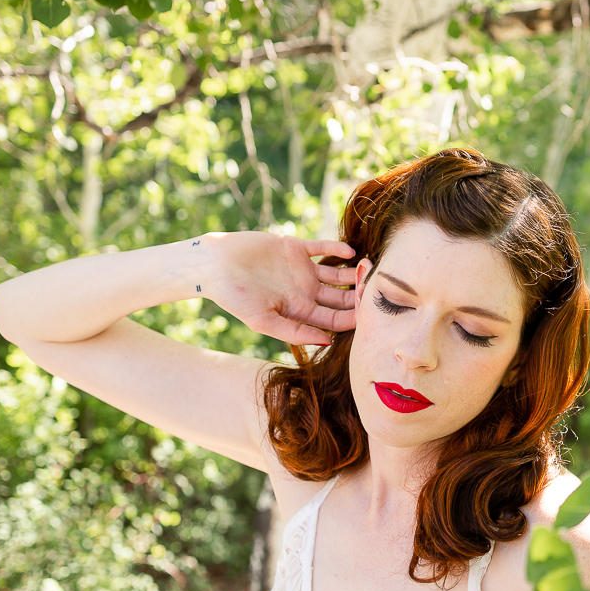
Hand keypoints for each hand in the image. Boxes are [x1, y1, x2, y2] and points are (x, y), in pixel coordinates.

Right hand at [202, 232, 358, 345]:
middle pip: (342, 297)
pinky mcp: (295, 248)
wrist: (212, 265)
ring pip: (337, 273)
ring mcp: (302, 269)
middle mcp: (305, 291)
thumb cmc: (233, 298)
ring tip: (369, 268)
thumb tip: (328, 343)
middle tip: (377, 290)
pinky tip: (349, 252)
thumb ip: (295, 332)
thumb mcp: (263, 320)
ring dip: (354, 272)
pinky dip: (337, 248)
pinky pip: (323, 247)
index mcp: (300, 311)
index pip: (335, 319)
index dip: (353, 318)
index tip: (370, 315)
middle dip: (360, 296)